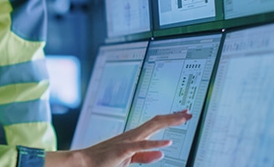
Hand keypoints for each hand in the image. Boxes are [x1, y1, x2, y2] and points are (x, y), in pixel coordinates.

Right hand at [44, 110, 191, 166]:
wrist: (85, 162)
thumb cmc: (105, 160)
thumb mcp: (130, 158)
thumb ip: (146, 155)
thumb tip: (163, 152)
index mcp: (135, 137)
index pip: (156, 124)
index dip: (170, 119)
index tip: (182, 115)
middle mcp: (133, 135)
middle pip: (157, 122)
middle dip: (173, 117)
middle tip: (188, 113)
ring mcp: (128, 141)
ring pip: (151, 128)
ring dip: (168, 123)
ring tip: (182, 119)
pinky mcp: (124, 149)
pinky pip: (141, 146)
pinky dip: (155, 144)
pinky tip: (167, 143)